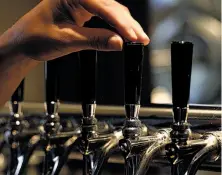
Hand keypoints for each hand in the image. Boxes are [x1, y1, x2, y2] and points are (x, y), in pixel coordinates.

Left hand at [3, 0, 148, 61]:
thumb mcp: (67, 40)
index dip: (120, 23)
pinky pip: (105, 16)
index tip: (133, 37)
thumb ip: (94, 40)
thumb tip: (118, 43)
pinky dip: (116, 26)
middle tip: (141, 39)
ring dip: (125, 25)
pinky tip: (125, 34)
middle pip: (111, 6)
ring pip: (111, 10)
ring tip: (138, 38)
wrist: (24, 43)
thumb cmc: (36, 37)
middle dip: (127, 23)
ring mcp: (82, 1)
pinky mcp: (83, 10)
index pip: (103, 6)